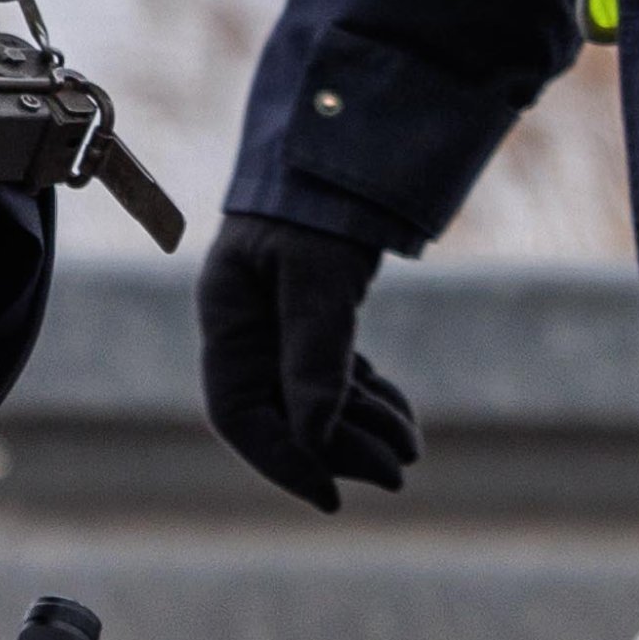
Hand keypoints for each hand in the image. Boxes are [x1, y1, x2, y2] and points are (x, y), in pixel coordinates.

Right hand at [194, 211, 419, 510]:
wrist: (342, 143)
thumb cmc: (318, 196)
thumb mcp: (318, 272)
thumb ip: (315, 350)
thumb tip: (316, 435)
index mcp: (227, 317)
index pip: (239, 413)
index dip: (281, 461)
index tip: (330, 496)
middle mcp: (246, 329)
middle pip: (282, 414)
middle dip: (338, 449)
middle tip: (397, 474)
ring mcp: (278, 326)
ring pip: (315, 402)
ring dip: (362, 431)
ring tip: (411, 450)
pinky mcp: (314, 321)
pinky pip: (336, 380)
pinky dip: (368, 404)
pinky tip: (403, 424)